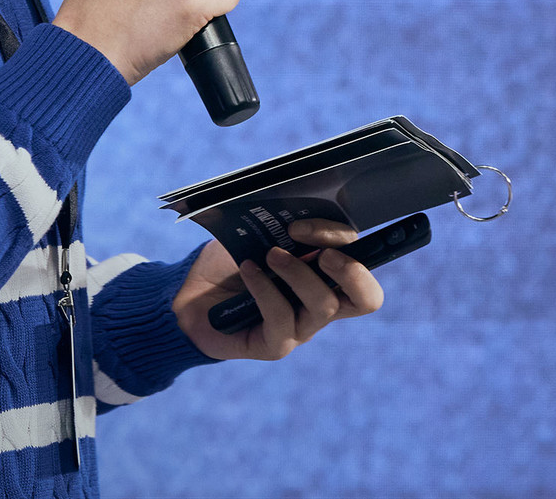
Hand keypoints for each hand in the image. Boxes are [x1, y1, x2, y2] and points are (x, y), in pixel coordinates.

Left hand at [171, 221, 384, 361]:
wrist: (188, 292)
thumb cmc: (228, 262)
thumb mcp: (257, 236)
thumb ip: (283, 228)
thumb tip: (302, 211)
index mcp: (325, 275)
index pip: (362, 261)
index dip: (343, 240)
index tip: (303, 225)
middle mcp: (321, 304)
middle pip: (367, 298)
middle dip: (352, 271)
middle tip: (321, 254)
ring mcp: (301, 327)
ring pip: (324, 305)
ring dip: (298, 274)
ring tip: (269, 256)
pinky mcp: (275, 345)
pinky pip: (282, 318)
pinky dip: (265, 289)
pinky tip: (247, 271)